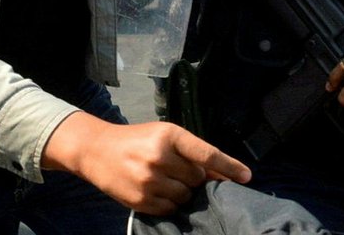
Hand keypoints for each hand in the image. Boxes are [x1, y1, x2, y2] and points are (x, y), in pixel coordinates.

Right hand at [43, 115, 250, 215]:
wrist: (97, 150)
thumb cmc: (137, 140)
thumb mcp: (164, 135)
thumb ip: (190, 152)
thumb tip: (220, 175)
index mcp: (169, 135)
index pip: (207, 154)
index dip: (229, 167)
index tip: (246, 176)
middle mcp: (159, 156)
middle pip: (197, 179)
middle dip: (193, 177)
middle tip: (175, 169)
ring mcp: (149, 180)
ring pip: (185, 196)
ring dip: (181, 192)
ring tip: (163, 179)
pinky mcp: (140, 199)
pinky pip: (170, 209)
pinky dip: (168, 203)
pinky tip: (154, 190)